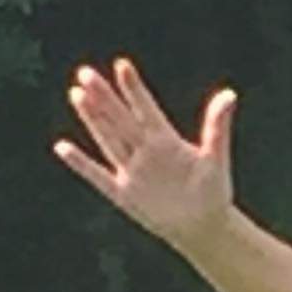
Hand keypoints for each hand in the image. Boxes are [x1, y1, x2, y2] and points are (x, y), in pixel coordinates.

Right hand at [56, 60, 236, 250]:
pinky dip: (80, 163)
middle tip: (85, 72)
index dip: (134, 88)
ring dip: (92, 118)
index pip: (146, 108)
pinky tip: (62, 147)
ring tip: (76, 93)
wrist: (204, 226)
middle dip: (104, 96)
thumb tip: (229, 95)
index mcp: (166, 140)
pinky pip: (97, 176)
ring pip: (107, 138)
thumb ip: (217, 126)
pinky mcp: (123, 194)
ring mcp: (132, 171)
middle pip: (120, 118)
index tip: (122, 65)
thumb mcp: (216, 157)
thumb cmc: (214, 191)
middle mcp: (145, 151)